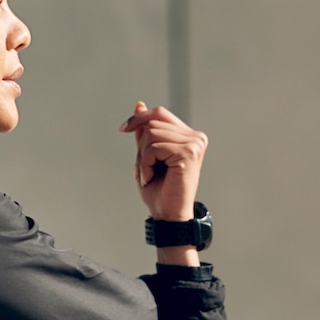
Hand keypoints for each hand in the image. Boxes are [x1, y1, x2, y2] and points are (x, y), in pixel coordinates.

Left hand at [119, 102, 206, 220]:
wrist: (168, 215)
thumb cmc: (159, 189)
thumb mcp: (147, 155)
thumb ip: (145, 132)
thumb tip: (139, 104)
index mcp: (189, 136)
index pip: (160, 113)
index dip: (139, 117)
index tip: (123, 129)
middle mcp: (196, 137)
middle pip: (153, 122)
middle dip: (142, 146)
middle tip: (147, 169)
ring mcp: (195, 144)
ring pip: (152, 133)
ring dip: (143, 157)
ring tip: (150, 174)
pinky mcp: (189, 153)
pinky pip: (154, 147)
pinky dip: (145, 163)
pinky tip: (151, 177)